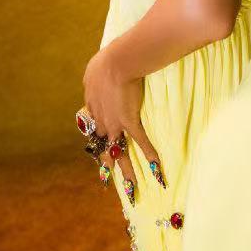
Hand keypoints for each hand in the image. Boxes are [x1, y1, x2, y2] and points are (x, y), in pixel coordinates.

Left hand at [82, 47, 166, 201]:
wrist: (117, 63)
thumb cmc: (106, 60)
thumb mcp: (94, 69)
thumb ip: (95, 76)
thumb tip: (96, 74)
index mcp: (92, 107)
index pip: (93, 130)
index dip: (97, 141)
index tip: (100, 150)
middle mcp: (101, 121)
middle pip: (103, 148)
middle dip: (106, 166)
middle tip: (107, 181)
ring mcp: (115, 124)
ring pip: (120, 154)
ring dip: (128, 173)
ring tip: (132, 190)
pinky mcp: (130, 122)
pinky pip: (141, 143)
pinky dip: (150, 156)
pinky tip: (158, 171)